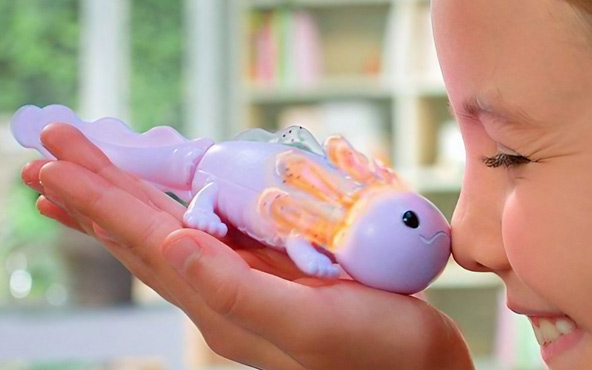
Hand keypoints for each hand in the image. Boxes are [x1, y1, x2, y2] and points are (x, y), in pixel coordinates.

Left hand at [23, 123, 473, 369]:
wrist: (417, 368)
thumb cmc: (376, 352)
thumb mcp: (306, 324)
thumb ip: (236, 290)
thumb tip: (171, 244)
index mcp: (222, 303)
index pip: (144, 240)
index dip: (98, 199)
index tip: (53, 164)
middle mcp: (222, 292)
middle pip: (142, 232)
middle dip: (97, 191)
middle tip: (51, 153)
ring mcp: (246, 280)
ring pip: (169, 230)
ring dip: (126, 199)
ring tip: (87, 176)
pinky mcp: (272, 270)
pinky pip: (210, 230)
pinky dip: (179, 206)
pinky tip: (168, 197)